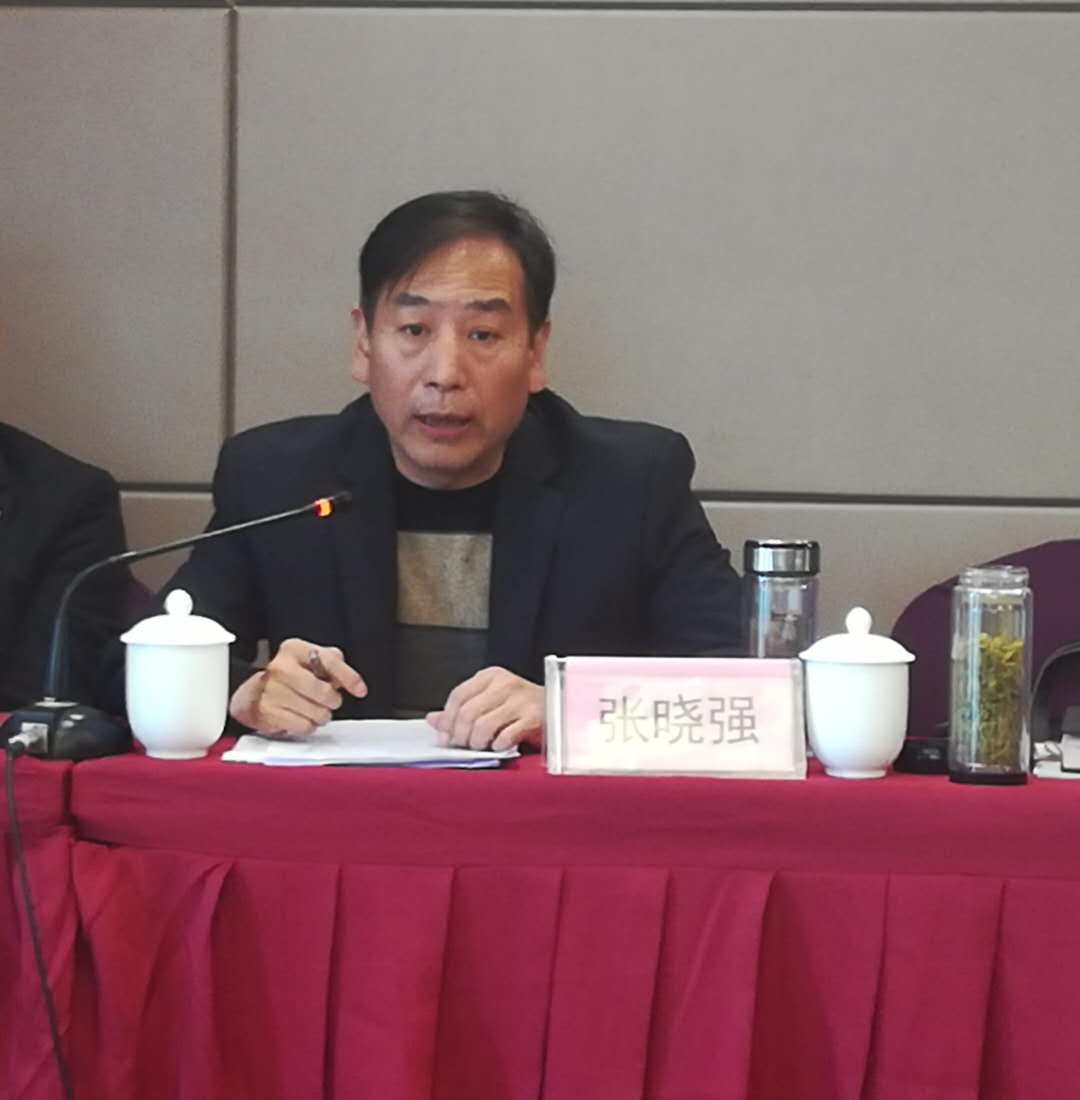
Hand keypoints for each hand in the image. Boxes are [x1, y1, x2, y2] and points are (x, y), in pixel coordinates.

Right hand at [229, 638, 366, 735]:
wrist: (255, 691)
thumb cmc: (289, 675)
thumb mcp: (311, 660)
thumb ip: (333, 665)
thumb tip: (351, 681)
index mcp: (294, 649)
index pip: (329, 661)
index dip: (349, 677)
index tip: (360, 689)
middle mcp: (280, 667)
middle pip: (324, 692)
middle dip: (332, 700)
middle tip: (328, 700)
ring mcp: (272, 690)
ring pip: (315, 712)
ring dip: (320, 715)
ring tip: (313, 709)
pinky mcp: (267, 712)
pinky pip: (302, 726)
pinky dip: (307, 726)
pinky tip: (301, 717)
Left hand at [426, 666, 543, 751]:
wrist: (561, 710)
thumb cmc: (524, 708)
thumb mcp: (490, 701)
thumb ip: (462, 710)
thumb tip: (434, 720)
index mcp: (492, 676)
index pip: (458, 696)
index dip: (448, 720)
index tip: (447, 736)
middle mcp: (506, 684)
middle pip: (468, 713)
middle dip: (461, 736)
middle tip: (465, 745)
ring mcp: (521, 700)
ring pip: (483, 726)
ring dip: (478, 743)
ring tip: (483, 747)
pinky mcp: (535, 718)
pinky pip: (506, 737)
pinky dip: (498, 746)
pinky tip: (500, 746)